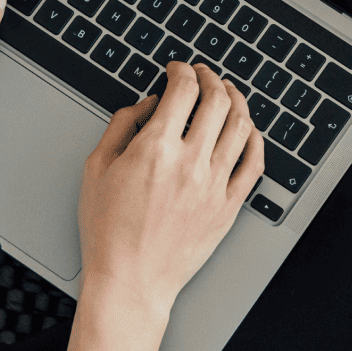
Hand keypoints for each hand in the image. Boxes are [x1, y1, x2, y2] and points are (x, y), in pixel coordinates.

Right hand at [63, 63, 264, 350]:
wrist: (131, 281)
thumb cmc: (108, 231)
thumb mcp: (96, 169)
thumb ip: (121, 126)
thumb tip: (147, 103)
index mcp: (156, 148)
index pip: (182, 89)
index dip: (181, 70)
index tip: (176, 69)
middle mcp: (191, 162)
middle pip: (217, 100)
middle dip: (210, 78)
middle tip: (203, 74)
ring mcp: (214, 184)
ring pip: (241, 126)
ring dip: (237, 100)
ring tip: (229, 92)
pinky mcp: (229, 206)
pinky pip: (254, 164)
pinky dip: (255, 139)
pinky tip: (249, 130)